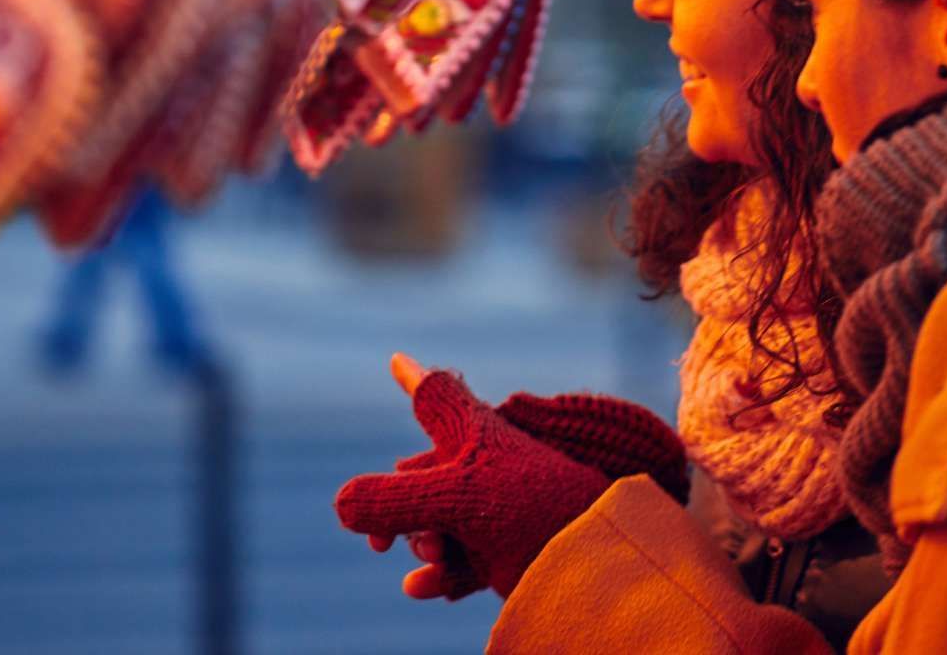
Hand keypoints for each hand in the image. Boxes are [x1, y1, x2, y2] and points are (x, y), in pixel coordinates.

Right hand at [336, 354, 685, 599]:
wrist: (606, 564)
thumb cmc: (537, 510)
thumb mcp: (453, 498)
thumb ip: (389, 499)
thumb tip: (340, 506)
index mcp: (476, 432)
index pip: (435, 395)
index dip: (412, 379)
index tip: (396, 358)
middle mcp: (485, 465)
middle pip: (419, 474)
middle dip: (395, 505)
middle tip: (381, 538)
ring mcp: (497, 510)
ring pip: (434, 520)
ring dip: (419, 542)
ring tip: (433, 559)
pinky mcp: (508, 553)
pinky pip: (458, 559)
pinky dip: (437, 572)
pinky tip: (419, 587)